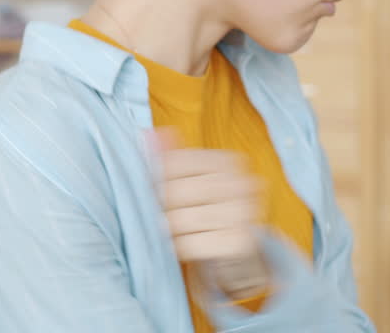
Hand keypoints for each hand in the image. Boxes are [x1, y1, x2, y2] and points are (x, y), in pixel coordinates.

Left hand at [151, 127, 269, 297]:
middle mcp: (242, 183)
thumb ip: (169, 156)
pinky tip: (180, 247)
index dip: (155, 179)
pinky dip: (178, 248)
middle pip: (176, 191)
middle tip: (155, 215)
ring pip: (180, 219)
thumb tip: (146, 133)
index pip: (174, 162)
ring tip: (168, 231)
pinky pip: (191, 244)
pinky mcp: (240, 242)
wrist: (239, 254)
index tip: (151, 190)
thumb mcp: (191, 179)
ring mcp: (244, 213)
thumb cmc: (207, 209)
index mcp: (229, 161)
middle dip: (159, 206)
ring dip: (166, 229)